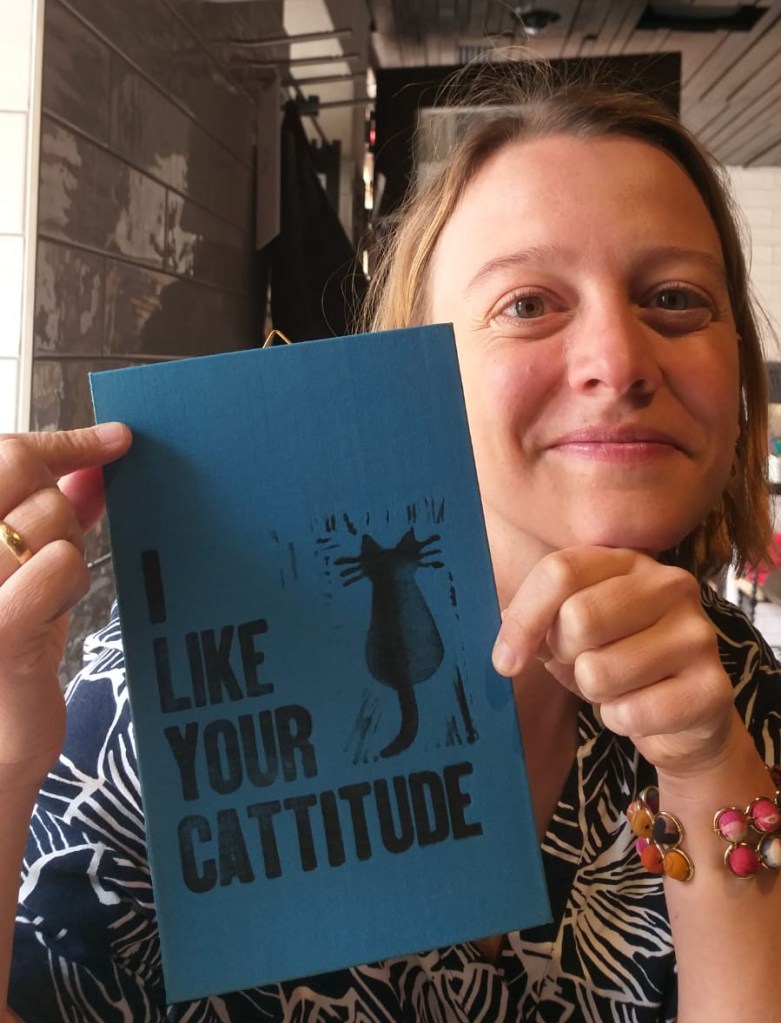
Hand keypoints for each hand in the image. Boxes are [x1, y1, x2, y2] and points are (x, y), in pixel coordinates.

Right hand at [0, 424, 130, 792]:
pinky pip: (59, 563)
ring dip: (68, 554)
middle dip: (60, 509)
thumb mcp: (28, 568)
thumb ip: (57, 513)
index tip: (116, 438)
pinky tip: (51, 611)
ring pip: (49, 519)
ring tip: (45, 594)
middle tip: (55, 553)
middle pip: (25, 476)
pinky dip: (70, 581)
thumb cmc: (9, 647)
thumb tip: (95, 464)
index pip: (3, 452)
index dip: (63, 441)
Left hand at [492, 546, 735, 777]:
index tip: (505, 658)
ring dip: (594, 692)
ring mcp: (698, 634)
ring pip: (599, 671)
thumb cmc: (615, 660)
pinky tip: (640, 709)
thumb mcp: (567, 633)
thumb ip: (535, 624)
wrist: (681, 715)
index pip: (560, 571)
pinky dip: (620, 721)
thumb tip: (507, 646)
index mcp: (629, 561)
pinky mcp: (713, 687)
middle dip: (563, 655)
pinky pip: (629, 713)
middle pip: (579, 617)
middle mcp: (670, 586)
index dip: (523, 619)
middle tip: (580, 664)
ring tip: (617, 686)